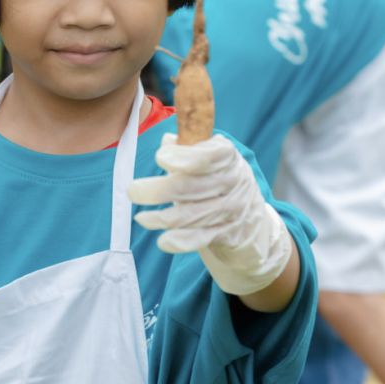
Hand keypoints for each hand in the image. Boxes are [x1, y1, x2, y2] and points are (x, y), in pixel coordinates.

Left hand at [127, 135, 292, 295]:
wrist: (251, 217)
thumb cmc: (219, 179)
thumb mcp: (212, 157)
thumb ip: (189, 148)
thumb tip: (167, 141)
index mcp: (228, 157)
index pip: (210, 155)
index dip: (185, 156)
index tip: (161, 158)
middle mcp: (233, 182)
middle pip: (193, 187)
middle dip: (160, 189)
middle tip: (133, 190)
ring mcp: (231, 210)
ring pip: (192, 215)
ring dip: (161, 218)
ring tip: (141, 217)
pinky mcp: (227, 234)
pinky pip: (200, 238)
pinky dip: (180, 242)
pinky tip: (162, 242)